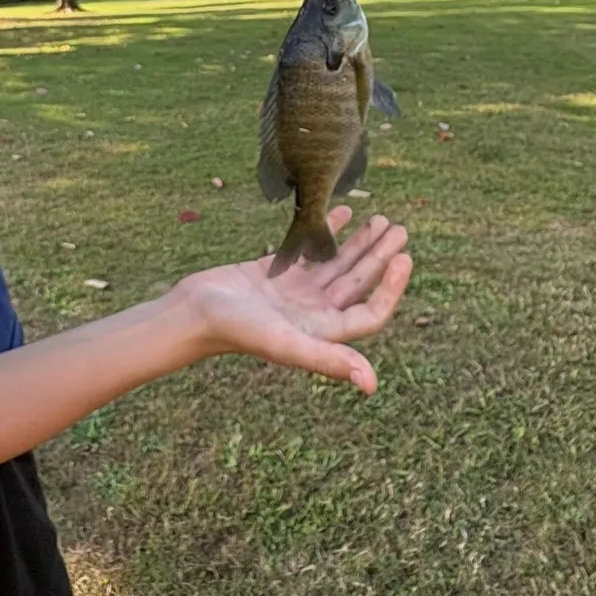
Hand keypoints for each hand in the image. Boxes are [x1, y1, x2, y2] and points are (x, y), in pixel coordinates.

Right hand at [176, 209, 411, 393]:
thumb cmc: (235, 329)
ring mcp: (296, 292)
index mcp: (322, 331)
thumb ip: (326, 360)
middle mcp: (314, 313)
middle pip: (359, 284)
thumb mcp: (285, 343)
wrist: (192, 311)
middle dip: (380, 257)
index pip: (370, 312)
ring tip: (382, 220)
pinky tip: (344, 211)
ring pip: (338, 265)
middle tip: (401, 230)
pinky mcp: (277, 273)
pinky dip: (327, 231)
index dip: (391, 288)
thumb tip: (371, 385)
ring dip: (360, 244)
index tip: (404, 257)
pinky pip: (310, 249)